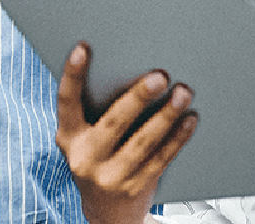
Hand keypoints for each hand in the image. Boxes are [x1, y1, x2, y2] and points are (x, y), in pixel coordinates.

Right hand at [55, 43, 197, 223]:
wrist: (107, 214)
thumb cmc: (98, 160)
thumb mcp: (85, 140)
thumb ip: (95, 112)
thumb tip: (132, 69)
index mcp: (68, 138)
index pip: (66, 102)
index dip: (72, 74)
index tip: (83, 48)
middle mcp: (85, 159)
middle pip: (113, 122)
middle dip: (138, 97)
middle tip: (159, 76)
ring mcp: (110, 177)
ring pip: (143, 142)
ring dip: (166, 115)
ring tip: (183, 93)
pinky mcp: (135, 188)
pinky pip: (161, 158)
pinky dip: (178, 137)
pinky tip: (189, 120)